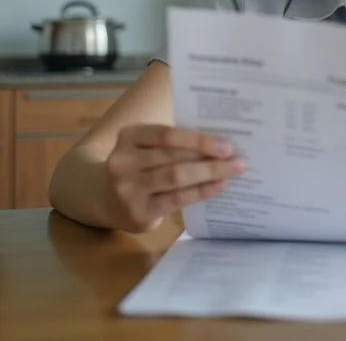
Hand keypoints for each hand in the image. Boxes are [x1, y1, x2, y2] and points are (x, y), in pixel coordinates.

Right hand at [105, 124, 245, 231]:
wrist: (106, 199)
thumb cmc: (140, 166)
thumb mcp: (146, 147)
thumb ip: (174, 143)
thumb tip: (221, 142)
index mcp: (129, 136)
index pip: (167, 134)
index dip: (198, 139)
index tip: (227, 144)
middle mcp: (123, 161)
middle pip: (173, 157)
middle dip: (209, 157)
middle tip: (238, 159)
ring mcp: (128, 188)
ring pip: (176, 177)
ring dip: (209, 173)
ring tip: (233, 171)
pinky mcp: (138, 212)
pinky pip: (176, 199)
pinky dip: (200, 192)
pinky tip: (218, 187)